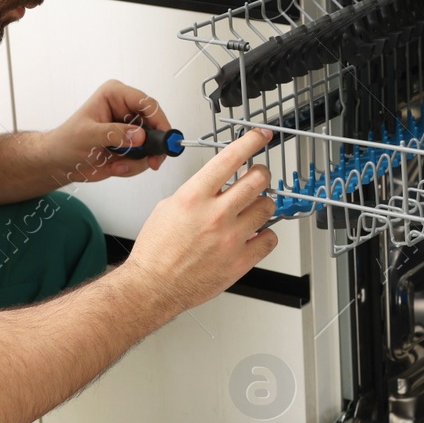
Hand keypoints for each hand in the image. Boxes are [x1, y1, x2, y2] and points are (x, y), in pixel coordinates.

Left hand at [44, 79, 172, 184]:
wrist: (60, 162)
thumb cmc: (66, 142)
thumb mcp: (88, 135)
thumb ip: (114, 134)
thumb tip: (140, 135)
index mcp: (115, 95)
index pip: (146, 103)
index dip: (159, 120)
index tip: (164, 138)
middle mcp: (126, 109)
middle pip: (156, 124)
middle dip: (153, 146)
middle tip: (152, 161)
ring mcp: (131, 128)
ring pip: (153, 143)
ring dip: (140, 160)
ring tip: (119, 164)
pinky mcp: (132, 144)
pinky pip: (146, 156)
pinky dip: (135, 166)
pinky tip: (117, 166)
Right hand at [121, 128, 277, 312]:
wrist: (153, 286)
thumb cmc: (156, 251)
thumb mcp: (168, 207)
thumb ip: (195, 193)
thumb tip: (215, 186)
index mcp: (194, 197)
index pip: (230, 158)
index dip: (251, 142)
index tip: (261, 136)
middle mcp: (215, 215)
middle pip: (257, 180)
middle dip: (261, 173)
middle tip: (259, 175)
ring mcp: (230, 238)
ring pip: (267, 207)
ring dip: (263, 203)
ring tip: (253, 208)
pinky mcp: (240, 260)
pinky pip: (270, 239)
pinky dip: (266, 234)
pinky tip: (255, 234)